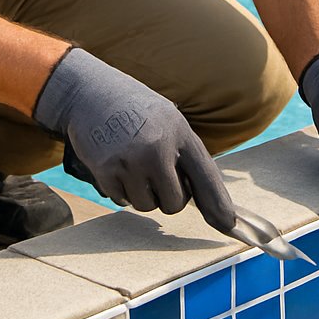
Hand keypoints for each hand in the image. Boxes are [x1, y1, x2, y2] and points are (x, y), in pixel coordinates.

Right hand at [33, 48, 237, 232]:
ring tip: (132, 163)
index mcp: (181, 134)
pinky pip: (122, 201)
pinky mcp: (106, 171)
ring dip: (141, 194)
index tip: (227, 226)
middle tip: (154, 172)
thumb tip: (204, 202)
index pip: (206, 177)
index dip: (219, 205)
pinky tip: (116, 163)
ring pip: (147, 205)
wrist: (90, 92)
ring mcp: (131, 161)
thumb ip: (186, 156)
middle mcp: (159, 148)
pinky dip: (120, 190)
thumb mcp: (169, 121)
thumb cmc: (135, 110)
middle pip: (175, 203)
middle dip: (167, 196)